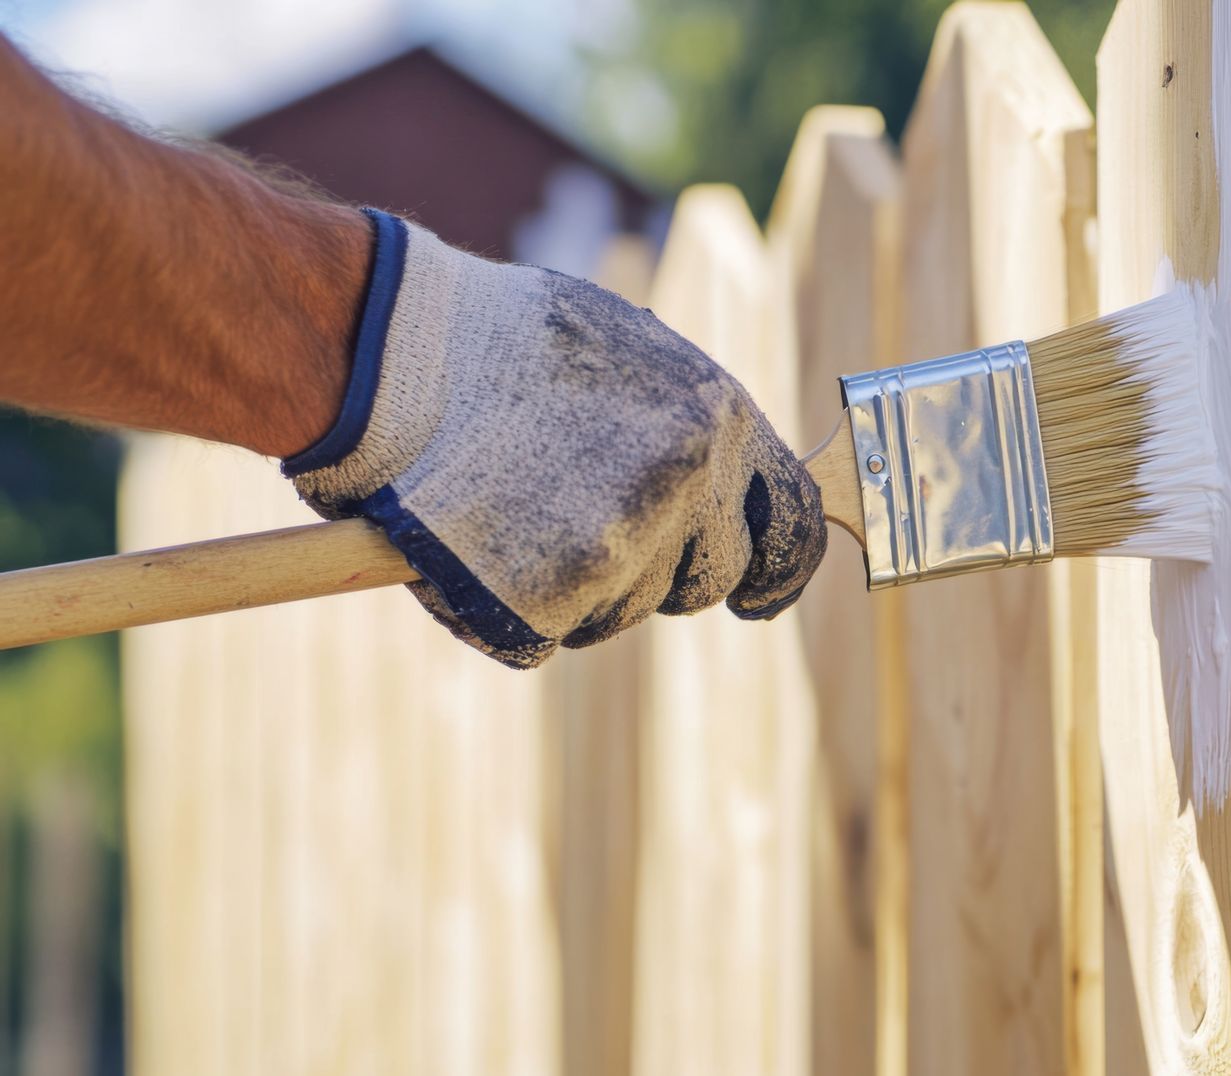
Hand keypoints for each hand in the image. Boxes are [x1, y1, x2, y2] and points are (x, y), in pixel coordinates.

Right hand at [284, 211, 825, 667]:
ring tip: (509, 509)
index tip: (758, 593)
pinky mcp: (557, 597)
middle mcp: (691, 483)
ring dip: (577, 586)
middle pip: (707, 577)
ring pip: (625, 610)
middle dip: (658, 571)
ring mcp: (627, 545)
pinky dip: (510, 605)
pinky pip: (550, 633)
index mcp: (717, 415)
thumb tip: (720, 480)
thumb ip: (680, 421)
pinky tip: (472, 539)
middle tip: (582, 529)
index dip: (779, 566)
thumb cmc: (491, 340)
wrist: (385, 348)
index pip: (797, 519)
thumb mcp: (621, 350)